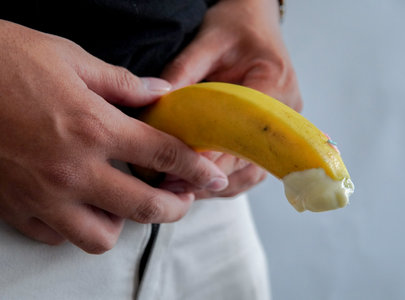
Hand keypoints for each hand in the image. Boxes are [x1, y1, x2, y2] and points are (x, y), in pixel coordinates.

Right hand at [0, 21, 227, 253]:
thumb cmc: (6, 59)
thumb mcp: (70, 58)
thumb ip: (123, 84)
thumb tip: (161, 95)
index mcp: (93, 128)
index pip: (165, 157)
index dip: (198, 169)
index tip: (214, 178)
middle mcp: (72, 170)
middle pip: (144, 208)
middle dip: (176, 208)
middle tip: (183, 199)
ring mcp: (42, 196)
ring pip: (101, 237)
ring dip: (123, 222)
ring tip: (125, 200)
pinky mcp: (14, 208)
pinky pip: (58, 237)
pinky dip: (78, 226)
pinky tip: (82, 204)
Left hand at [160, 0, 302, 197]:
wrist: (256, 23)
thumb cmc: (236, 27)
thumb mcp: (207, 40)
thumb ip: (183, 70)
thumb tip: (158, 104)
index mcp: (275, 81)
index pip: (247, 131)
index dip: (216, 154)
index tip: (184, 167)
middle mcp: (286, 110)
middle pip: (253, 159)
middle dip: (213, 177)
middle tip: (176, 186)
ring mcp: (283, 126)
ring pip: (255, 171)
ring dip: (221, 184)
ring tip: (184, 190)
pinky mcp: (271, 134)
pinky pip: (253, 167)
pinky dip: (228, 179)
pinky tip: (203, 183)